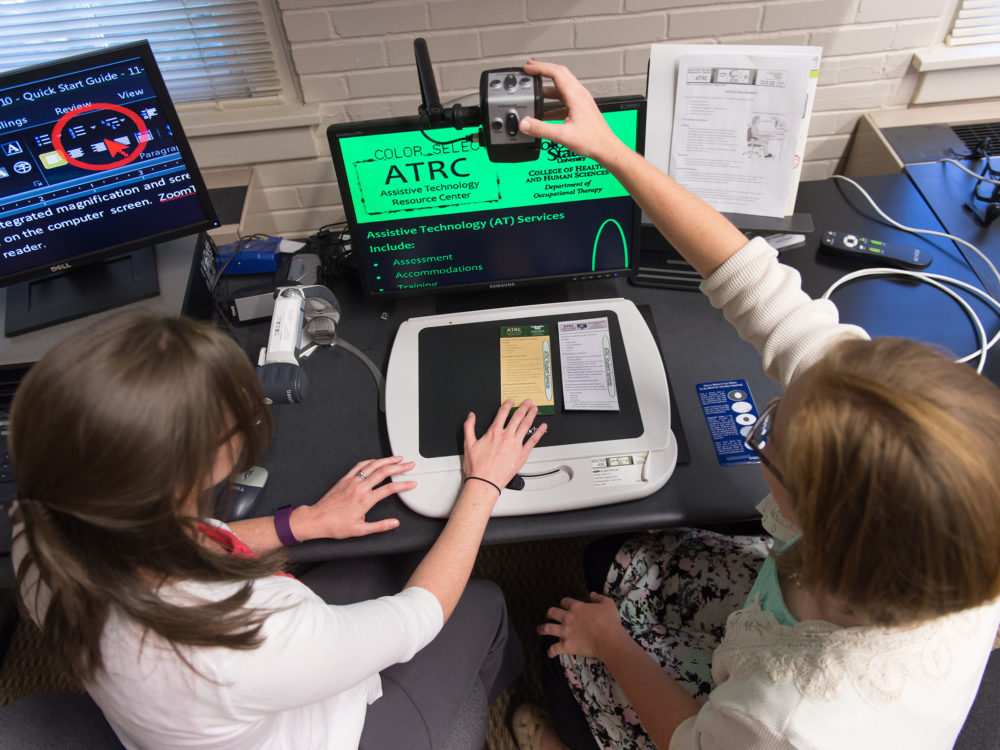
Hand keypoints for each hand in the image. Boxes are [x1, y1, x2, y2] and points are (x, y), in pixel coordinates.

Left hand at [296, 456, 415, 540]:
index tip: (412, 483)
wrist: (317, 519)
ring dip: (386, 460)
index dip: (404, 485)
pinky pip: (359, 466)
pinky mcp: (344, 479)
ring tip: (397, 458)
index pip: (390, 489)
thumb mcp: (360, 530)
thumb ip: (380, 526)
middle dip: (399, 467)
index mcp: (365, 500)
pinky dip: (370, 461)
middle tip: (409, 464)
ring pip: (372, 465)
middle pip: (384, 472)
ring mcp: (352, 481)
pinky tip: (375, 460)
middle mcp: (359, 487)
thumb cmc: (336, 525)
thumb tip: (394, 523)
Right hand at [462, 399, 546, 491]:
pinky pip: (533, 440)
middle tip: (528, 401)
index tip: (511, 400)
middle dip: (523, 407)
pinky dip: (539, 432)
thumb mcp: (468, 444)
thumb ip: (469, 427)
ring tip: (535, 409)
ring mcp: (516, 444)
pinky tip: (543, 427)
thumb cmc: (477, 467)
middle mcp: (506, 436)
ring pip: (526, 425)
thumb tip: (471, 416)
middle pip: (517, 417)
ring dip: (531, 415)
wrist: (485, 482)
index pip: (502, 413)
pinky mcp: (522, 454)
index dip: (508, 404)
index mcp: (494, 432)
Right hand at [517, 60, 625, 164]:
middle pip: (559, 74)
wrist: (606, 148)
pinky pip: (564, 100)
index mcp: (576, 96)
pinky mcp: (580, 109)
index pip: (556, 72)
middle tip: (530, 70)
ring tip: (534, 90)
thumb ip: (541, 129)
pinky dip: (552, 101)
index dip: (540, 68)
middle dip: (543, 70)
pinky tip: (544, 111)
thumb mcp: (562, 136)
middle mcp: (579, 95)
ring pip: (561, 87)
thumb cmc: (593, 140)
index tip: (528, 68)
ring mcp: (581, 101)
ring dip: (547, 87)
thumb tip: (524, 124)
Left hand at [538, 592, 628, 659]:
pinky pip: (554, 649)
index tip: (566, 606)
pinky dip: (551, 651)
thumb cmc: (610, 622)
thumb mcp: (608, 604)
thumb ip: (598, 597)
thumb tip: (591, 594)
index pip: (565, 602)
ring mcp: (565, 632)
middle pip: (552, 612)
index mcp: (576, 607)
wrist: (609, 640)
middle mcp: (568, 618)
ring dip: (542, 629)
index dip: (565, 603)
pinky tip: (550, 653)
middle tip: (549, 616)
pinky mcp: (566, 645)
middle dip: (550, 613)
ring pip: (547, 628)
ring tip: (540, 630)